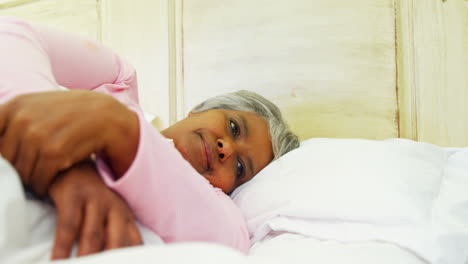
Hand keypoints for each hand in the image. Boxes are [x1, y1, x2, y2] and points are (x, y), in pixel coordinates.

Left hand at [0, 90, 138, 195]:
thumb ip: (13, 120)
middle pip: (5, 161)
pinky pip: (39, 180)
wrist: (109, 117)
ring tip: (44, 174)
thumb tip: (0, 151)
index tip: (14, 159)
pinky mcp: (55, 152)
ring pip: (21, 173)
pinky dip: (45, 186)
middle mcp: (23, 118)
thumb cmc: (74, 115)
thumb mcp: (39, 107)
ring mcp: (38, 135)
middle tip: (34, 168)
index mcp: (15, 106)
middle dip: (18, 169)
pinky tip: (53, 178)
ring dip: (33, 180)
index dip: (2, 157)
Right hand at [49, 160, 141, 258]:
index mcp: (126, 218)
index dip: (132, 260)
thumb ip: (116, 239)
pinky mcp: (73, 196)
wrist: (73, 166)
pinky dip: (62, 247)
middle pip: (118, 243)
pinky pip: (68, 226)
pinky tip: (57, 262)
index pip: (135, 245)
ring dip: (87, 258)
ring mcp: (95, 200)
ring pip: (93, 237)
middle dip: (112, 261)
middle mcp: (115, 208)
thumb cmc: (91, 200)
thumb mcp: (110, 218)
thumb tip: (115, 259)